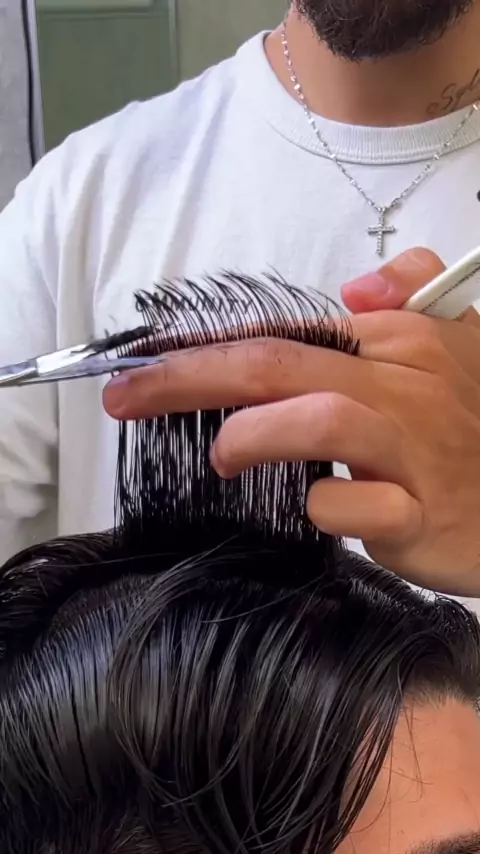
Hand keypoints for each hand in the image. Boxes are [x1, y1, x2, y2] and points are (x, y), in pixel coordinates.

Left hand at [103, 249, 479, 596]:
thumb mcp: (459, 345)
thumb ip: (410, 298)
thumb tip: (355, 287)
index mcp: (400, 342)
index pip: (284, 332)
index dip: (206, 346)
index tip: (145, 362)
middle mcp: (403, 385)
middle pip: (281, 363)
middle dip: (190, 374)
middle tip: (124, 395)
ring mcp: (414, 449)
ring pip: (322, 417)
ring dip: (255, 432)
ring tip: (219, 454)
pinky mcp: (422, 512)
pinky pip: (359, 504)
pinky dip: (325, 505)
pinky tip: (316, 508)